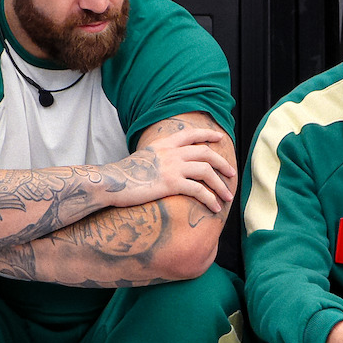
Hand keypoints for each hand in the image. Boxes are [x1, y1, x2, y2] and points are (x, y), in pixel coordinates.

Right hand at [104, 127, 235, 212]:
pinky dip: (210, 199)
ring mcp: (172, 167)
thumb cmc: (124, 175)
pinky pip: (198, 190)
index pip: (191, 134)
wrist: (111, 182)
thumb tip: (165, 167)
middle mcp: (171, 152)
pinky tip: (215, 208)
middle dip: (222, 164)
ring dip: (220, 185)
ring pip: (206, 171)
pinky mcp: (171, 184)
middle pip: (205, 153)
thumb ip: (158, 158)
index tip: (219, 139)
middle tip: (231, 174)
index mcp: (164, 144)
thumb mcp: (143, 158)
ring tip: (227, 197)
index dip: (208, 135)